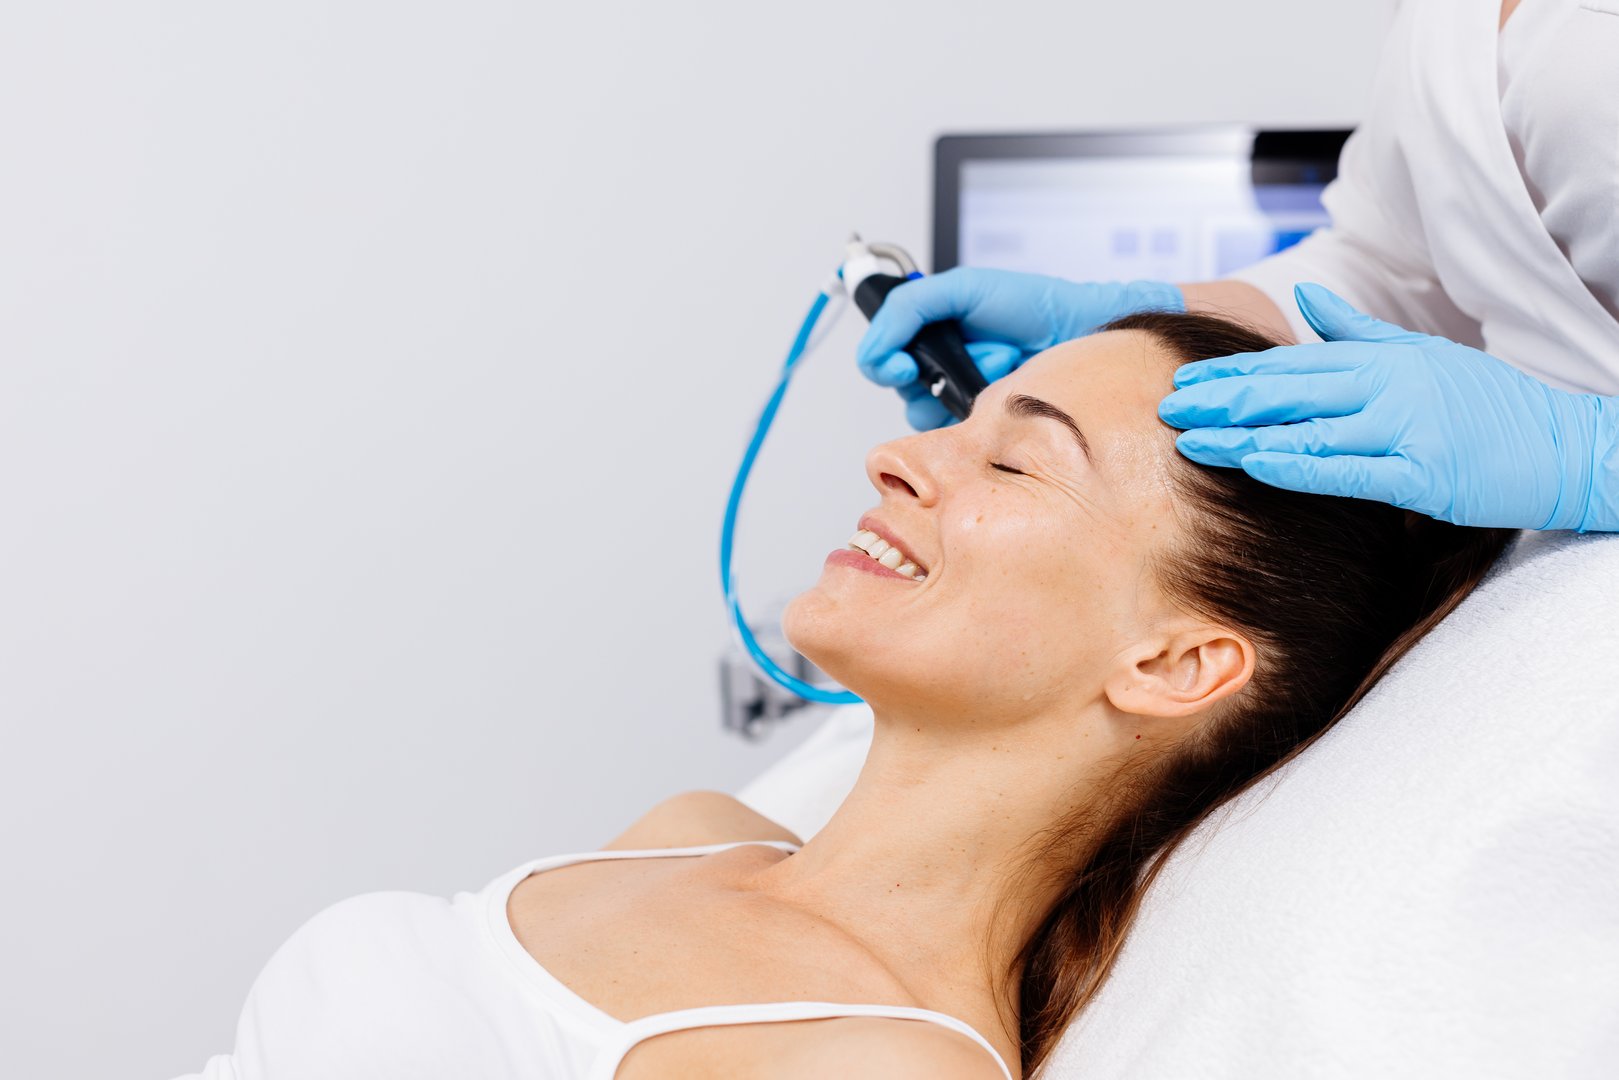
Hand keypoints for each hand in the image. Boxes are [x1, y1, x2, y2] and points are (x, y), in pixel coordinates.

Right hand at [857, 267, 1183, 429]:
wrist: (1081, 330)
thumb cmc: (1030, 304)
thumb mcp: (962, 290)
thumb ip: (908, 309)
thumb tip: (873, 349)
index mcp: (930, 330)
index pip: (881, 356)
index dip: (884, 362)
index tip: (904, 366)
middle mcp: (941, 363)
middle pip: (902, 389)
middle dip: (931, 376)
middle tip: (960, 363)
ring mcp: (962, 393)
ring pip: (929, 414)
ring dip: (960, 390)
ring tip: (999, 364)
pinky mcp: (985, 419)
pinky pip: (959, 432)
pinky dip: (979, 409)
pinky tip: (1004, 385)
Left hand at [1158, 282, 1617, 531]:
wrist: (1565, 445)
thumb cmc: (1487, 404)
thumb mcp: (1419, 354)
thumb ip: (1356, 330)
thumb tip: (1305, 302)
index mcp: (1381, 358)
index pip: (1288, 364)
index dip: (1230, 373)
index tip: (1181, 380)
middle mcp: (1387, 385)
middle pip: (1287, 391)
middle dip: (1221, 399)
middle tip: (1165, 406)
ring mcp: (1404, 428)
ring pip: (1307, 428)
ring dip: (1243, 435)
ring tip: (1189, 440)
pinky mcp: (1422, 473)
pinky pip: (1347, 469)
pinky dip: (1297, 465)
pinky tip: (1255, 463)